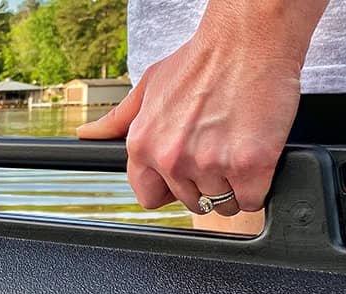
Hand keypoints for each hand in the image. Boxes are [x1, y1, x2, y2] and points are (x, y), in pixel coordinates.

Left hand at [78, 27, 304, 215]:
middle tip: (218, 151)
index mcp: (143, 144)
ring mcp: (211, 164)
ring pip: (222, 203)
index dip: (169, 188)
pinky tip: (256, 160)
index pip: (148, 196)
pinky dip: (257, 187)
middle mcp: (172, 159)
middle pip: (189, 201)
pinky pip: (251, 200)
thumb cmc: (201, 59)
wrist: (249, 38)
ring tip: (237, 150)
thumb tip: (88, 134)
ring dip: (233, 186)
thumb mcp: (149, 86)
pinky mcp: (250, 165)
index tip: (184, 174)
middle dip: (204, 184)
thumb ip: (119, 118)